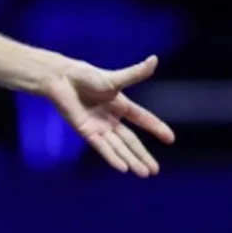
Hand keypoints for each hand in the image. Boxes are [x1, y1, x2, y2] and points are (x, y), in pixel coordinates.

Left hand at [42, 54, 174, 176]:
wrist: (61, 79)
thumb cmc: (86, 76)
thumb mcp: (114, 78)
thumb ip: (135, 74)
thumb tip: (154, 60)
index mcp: (120, 105)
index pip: (143, 118)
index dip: (156, 128)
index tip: (170, 139)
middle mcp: (111, 118)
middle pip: (131, 141)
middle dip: (143, 155)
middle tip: (155, 170)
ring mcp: (99, 126)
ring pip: (118, 147)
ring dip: (131, 160)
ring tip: (144, 173)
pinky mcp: (86, 131)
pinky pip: (102, 147)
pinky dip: (112, 157)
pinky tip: (123, 168)